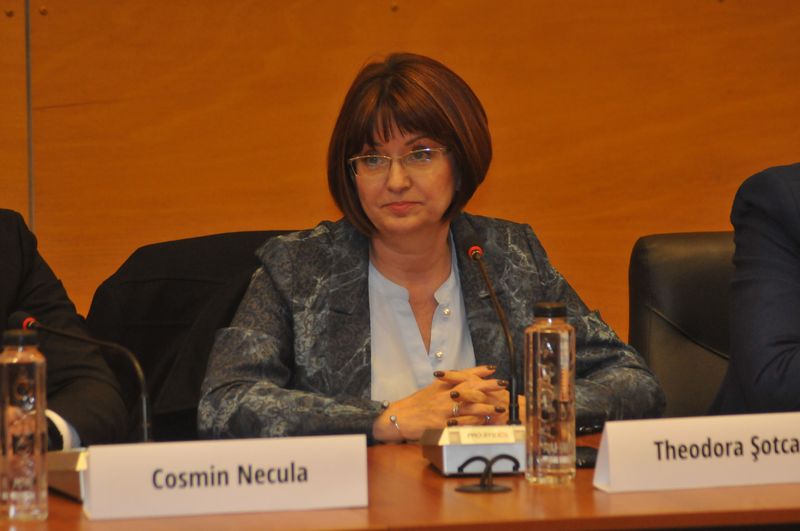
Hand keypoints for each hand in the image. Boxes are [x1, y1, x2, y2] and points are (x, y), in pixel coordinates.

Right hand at [372, 365, 509, 441]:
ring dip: (485, 408)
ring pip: (467, 407)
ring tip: (499, 409)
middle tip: (503, 389)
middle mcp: (445, 396)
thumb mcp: (437, 386)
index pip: (466, 378)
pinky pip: (460, 425)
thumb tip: (481, 371)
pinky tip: (483, 424)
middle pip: (470, 390)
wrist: (402, 417)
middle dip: (488, 389)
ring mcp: (443, 411)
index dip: (483, 376)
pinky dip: (473, 424)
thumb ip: (458, 378)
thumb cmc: (421, 402)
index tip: (497, 375)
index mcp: (445, 386)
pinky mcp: (441, 425)